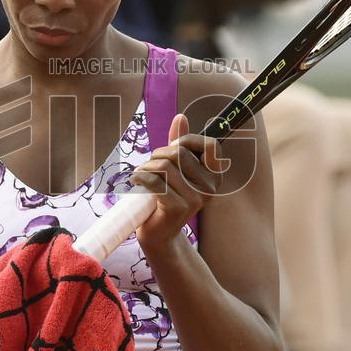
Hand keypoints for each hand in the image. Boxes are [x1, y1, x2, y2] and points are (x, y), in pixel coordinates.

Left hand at [129, 114, 222, 250]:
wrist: (158, 233)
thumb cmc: (165, 196)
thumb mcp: (175, 168)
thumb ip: (180, 143)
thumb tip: (181, 117)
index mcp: (214, 176)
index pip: (211, 145)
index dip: (188, 139)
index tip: (173, 146)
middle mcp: (209, 187)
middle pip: (179, 153)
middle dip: (158, 154)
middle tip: (149, 165)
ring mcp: (195, 199)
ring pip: (165, 166)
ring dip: (146, 167)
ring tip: (141, 175)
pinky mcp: (177, 208)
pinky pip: (155, 182)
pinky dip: (141, 178)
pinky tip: (136, 181)